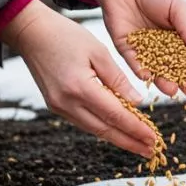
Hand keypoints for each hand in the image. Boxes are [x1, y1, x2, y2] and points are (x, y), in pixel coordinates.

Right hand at [0, 0, 156, 157]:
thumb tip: (137, 103)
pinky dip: (103, 128)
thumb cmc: (65, 35)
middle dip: (130, 142)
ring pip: (94, 130)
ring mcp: (59, 107)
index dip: (136, 129)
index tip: (154, 139)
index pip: (115, 115)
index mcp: (80, 88)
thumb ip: (118, 79)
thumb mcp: (98, 52)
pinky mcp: (56, 106)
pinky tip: (117, 131)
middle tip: (151, 152)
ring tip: (138, 145)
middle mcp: (67, 103)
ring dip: (117, 139)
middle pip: (105, 130)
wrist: (31, 33)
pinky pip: (84, 122)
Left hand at [74, 0, 185, 97]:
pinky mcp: (126, 49)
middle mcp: (163, 48)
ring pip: (156, 70)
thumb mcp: (177, 8)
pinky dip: (141, 70)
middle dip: (185, 81)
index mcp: (179, 38)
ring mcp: (145, 50)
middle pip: (176, 69)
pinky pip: (135, 63)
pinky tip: (148, 77)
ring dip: (164, 81)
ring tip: (171, 90)